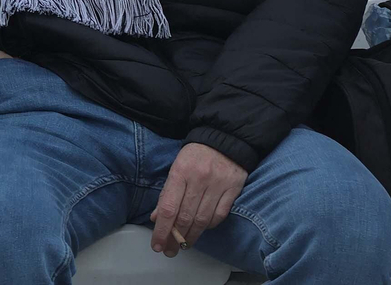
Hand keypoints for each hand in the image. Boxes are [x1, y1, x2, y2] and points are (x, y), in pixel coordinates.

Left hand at [149, 142, 246, 256]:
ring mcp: (217, 185)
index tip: (157, 244)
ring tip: (184, 244)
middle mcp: (199, 180)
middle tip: (169, 250)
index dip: (162, 230)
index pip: (169, 207)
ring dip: (192, 236)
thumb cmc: (195, 156)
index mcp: (180, 172)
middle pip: (186, 217)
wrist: (224, 139)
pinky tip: (202, 229)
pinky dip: (209, 226)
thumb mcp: (176, 168)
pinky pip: (219, 215)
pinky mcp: (233, 190)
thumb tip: (157, 218)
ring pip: (202, 219)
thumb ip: (167, 193)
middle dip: (175, 238)